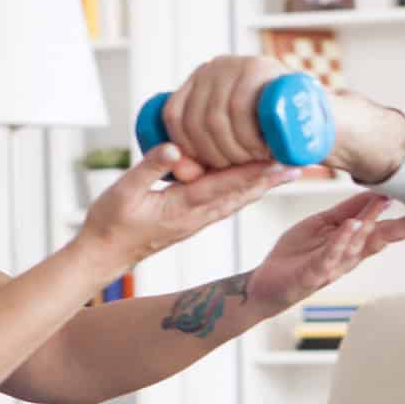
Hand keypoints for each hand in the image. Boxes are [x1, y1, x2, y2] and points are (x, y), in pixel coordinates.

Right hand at [76, 144, 301, 275]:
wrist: (104, 255)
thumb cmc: (109, 223)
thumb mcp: (123, 191)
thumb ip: (150, 167)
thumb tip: (177, 148)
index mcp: (183, 207)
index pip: (226, 185)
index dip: (255, 171)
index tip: (280, 159)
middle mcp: (196, 216)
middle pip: (241, 194)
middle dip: (270, 178)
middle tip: (300, 163)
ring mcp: (196, 220)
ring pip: (237, 199)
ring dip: (262, 185)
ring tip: (287, 171)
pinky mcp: (191, 220)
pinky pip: (225, 203)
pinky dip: (245, 191)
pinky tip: (256, 183)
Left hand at [162, 57, 404, 183]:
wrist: (317, 119)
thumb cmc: (270, 136)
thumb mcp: (229, 143)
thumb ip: (203, 154)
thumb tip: (178, 171)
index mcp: (199, 80)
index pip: (173, 115)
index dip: (184, 149)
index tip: (204, 169)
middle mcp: (215, 66)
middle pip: (195, 119)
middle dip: (214, 155)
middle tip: (238, 167)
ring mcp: (238, 63)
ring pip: (215, 117)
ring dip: (233, 149)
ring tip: (253, 158)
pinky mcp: (263, 68)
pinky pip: (238, 107)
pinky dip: (246, 136)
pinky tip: (261, 149)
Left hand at [246, 192, 404, 311]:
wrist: (267, 282)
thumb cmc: (297, 254)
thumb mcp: (324, 224)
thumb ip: (349, 209)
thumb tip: (378, 192)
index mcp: (355, 242)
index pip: (390, 229)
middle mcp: (350, 255)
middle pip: (384, 238)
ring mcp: (333, 265)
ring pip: (358, 244)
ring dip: (372, 223)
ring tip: (386, 203)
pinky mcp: (313, 273)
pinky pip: (330, 256)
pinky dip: (342, 241)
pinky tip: (352, 225)